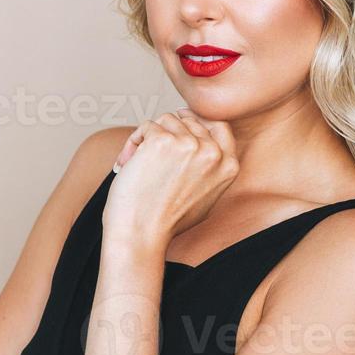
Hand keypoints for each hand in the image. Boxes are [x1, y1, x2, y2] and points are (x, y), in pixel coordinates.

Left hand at [103, 109, 238, 252]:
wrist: (142, 234)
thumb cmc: (166, 221)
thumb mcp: (205, 197)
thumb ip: (210, 170)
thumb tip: (200, 142)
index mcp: (228, 166)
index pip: (219, 125)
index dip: (197, 120)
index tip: (180, 121)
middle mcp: (213, 153)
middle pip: (188, 120)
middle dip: (166, 133)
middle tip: (148, 156)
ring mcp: (189, 145)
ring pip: (166, 120)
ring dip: (148, 138)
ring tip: (135, 163)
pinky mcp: (163, 141)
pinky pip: (147, 126)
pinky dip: (133, 142)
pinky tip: (126, 164)